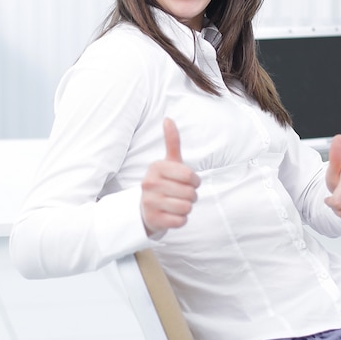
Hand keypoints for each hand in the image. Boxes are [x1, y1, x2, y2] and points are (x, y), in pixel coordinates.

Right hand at [141, 118, 200, 234]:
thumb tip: (168, 118)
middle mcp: (149, 183)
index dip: (194, 181)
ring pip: (186, 207)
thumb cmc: (164, 181)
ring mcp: (149, 202)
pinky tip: (172, 214)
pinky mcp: (153, 220)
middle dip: (191, 195)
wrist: (145, 207)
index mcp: (156, 167)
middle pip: (190, 193)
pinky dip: (181, 219)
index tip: (187, 181)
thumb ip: (172, 141)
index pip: (190, 176)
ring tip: (177, 204)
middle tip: (181, 194)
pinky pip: (181, 221)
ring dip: (187, 208)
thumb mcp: (168, 162)